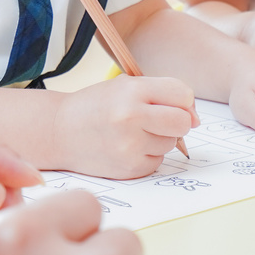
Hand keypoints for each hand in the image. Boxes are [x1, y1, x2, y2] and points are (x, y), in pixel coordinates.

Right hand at [54, 76, 197, 178]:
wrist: (58, 131)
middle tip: (157, 120)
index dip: (182, 101)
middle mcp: (131, 118)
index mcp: (133, 91)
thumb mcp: (127, 86)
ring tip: (133, 132)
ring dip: (160, 139)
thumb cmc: (98, 105)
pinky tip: (127, 147)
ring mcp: (129, 146)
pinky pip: (157, 162)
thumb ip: (165, 94)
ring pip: (171, 143)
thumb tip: (196, 120)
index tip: (171, 104)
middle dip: (177, 122)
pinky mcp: (128, 169)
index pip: (183, 94)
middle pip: (183, 122)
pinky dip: (148, 155)